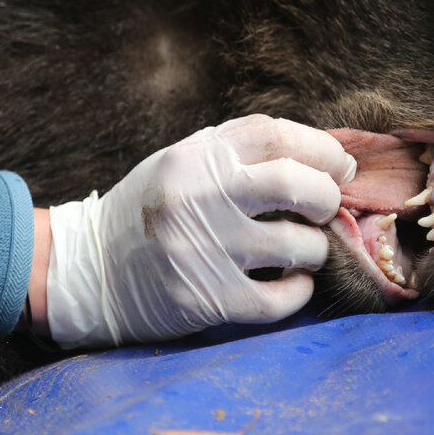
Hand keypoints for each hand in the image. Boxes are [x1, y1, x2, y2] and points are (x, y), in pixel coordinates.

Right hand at [44, 115, 354, 348]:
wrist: (91, 271)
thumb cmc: (155, 208)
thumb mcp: (184, 161)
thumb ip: (242, 149)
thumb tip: (323, 151)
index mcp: (195, 158)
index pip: (277, 135)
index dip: (323, 149)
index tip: (341, 167)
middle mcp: (197, 199)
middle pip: (295, 185)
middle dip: (327, 196)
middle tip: (327, 206)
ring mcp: (201, 251)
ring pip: (297, 245)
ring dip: (316, 247)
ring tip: (305, 247)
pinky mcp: (205, 299)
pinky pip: (280, 299)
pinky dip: (300, 291)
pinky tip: (293, 282)